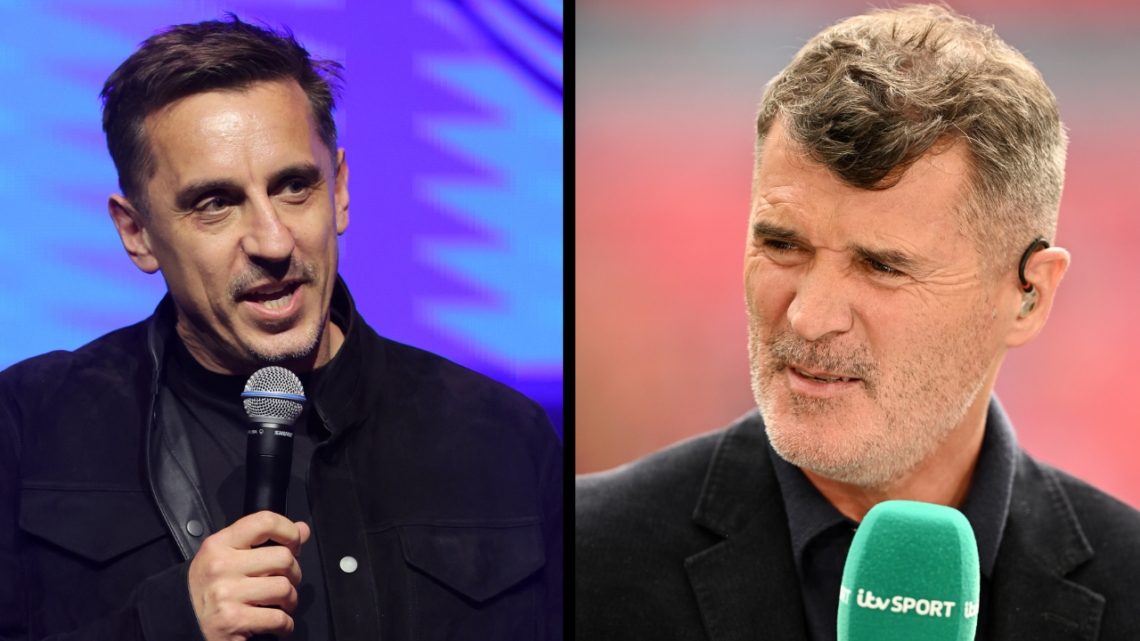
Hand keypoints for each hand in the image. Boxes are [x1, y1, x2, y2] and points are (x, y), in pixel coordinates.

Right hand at [188, 511, 311, 639]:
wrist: (178, 620)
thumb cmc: (206, 587)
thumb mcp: (226, 555)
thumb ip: (263, 541)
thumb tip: (302, 529)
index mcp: (220, 544)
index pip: (265, 522)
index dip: (289, 531)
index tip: (294, 544)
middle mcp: (222, 566)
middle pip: (283, 558)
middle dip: (294, 573)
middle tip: (286, 580)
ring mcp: (227, 593)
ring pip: (284, 588)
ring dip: (290, 600)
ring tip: (281, 603)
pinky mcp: (233, 620)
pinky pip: (278, 618)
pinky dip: (285, 624)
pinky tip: (278, 623)